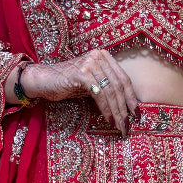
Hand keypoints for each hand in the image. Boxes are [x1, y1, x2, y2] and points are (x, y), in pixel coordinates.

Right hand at [23, 49, 139, 133]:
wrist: (45, 80)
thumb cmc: (69, 84)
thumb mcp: (92, 84)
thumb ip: (107, 88)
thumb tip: (126, 107)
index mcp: (104, 57)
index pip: (124, 79)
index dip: (132, 98)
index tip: (136, 114)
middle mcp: (98, 56)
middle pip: (119, 86)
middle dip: (125, 109)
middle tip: (128, 126)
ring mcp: (90, 63)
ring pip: (110, 91)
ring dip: (117, 112)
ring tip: (119, 126)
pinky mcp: (82, 73)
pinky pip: (99, 94)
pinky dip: (105, 109)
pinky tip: (108, 120)